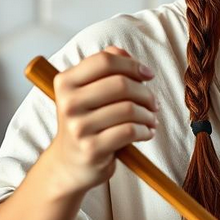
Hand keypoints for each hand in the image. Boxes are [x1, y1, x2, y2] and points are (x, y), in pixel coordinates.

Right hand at [44, 45, 159, 196]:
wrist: (69, 164)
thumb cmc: (86, 122)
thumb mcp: (87, 92)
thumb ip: (104, 67)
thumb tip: (126, 54)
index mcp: (65, 82)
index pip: (105, 60)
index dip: (132, 64)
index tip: (148, 74)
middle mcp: (68, 103)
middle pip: (120, 84)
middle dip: (145, 92)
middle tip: (154, 103)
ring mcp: (78, 127)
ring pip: (128, 108)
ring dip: (148, 114)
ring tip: (151, 119)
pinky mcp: (92, 149)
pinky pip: (130, 131)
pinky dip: (146, 130)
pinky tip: (147, 132)